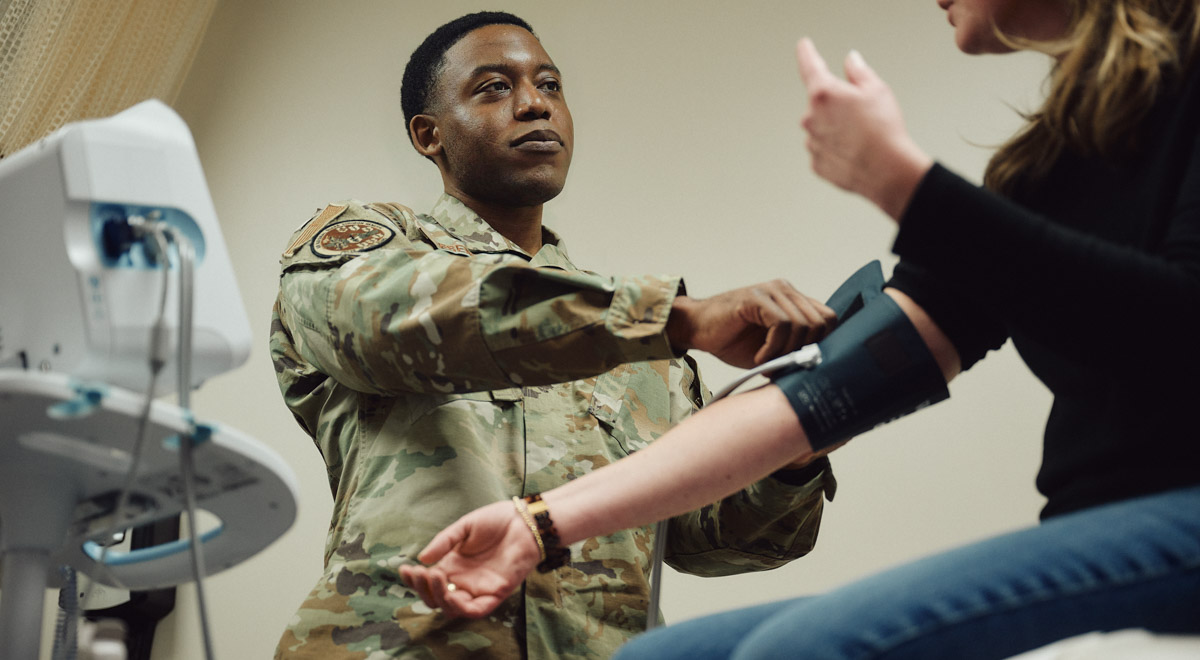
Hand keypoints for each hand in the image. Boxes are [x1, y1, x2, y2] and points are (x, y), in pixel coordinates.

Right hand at [399, 500, 540, 618]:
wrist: (525, 520)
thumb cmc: (497, 521)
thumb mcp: (464, 527)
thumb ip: (444, 542)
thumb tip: (422, 558)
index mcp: (453, 566)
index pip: (428, 581)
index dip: (414, 579)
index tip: (403, 568)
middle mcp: (463, 580)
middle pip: (436, 598)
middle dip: (422, 589)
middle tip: (417, 573)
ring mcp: (479, 589)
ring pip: (452, 608)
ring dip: (438, 597)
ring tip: (435, 576)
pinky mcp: (496, 594)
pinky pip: (476, 611)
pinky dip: (460, 608)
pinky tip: (451, 593)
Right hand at [667, 280, 835, 367]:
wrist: (697, 329)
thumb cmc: (733, 340)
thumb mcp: (772, 348)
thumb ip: (795, 348)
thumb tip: (820, 365)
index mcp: (794, 301)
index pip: (829, 319)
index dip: (820, 344)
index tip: (799, 362)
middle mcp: (787, 291)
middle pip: (820, 323)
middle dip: (804, 351)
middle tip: (781, 366)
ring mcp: (772, 291)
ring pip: (802, 325)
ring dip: (786, 352)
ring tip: (767, 363)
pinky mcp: (756, 297)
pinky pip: (781, 324)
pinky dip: (773, 347)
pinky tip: (760, 358)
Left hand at [795, 38, 932, 220]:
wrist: (886, 171)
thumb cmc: (883, 128)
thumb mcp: (876, 90)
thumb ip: (858, 71)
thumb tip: (850, 60)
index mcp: (823, 93)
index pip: (809, 65)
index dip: (806, 52)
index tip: (803, 46)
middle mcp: (810, 117)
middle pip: (820, 102)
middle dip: (837, 104)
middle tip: (862, 114)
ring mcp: (811, 142)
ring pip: (822, 128)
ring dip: (837, 128)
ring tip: (862, 137)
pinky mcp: (816, 164)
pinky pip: (824, 150)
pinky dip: (837, 149)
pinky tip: (856, 152)